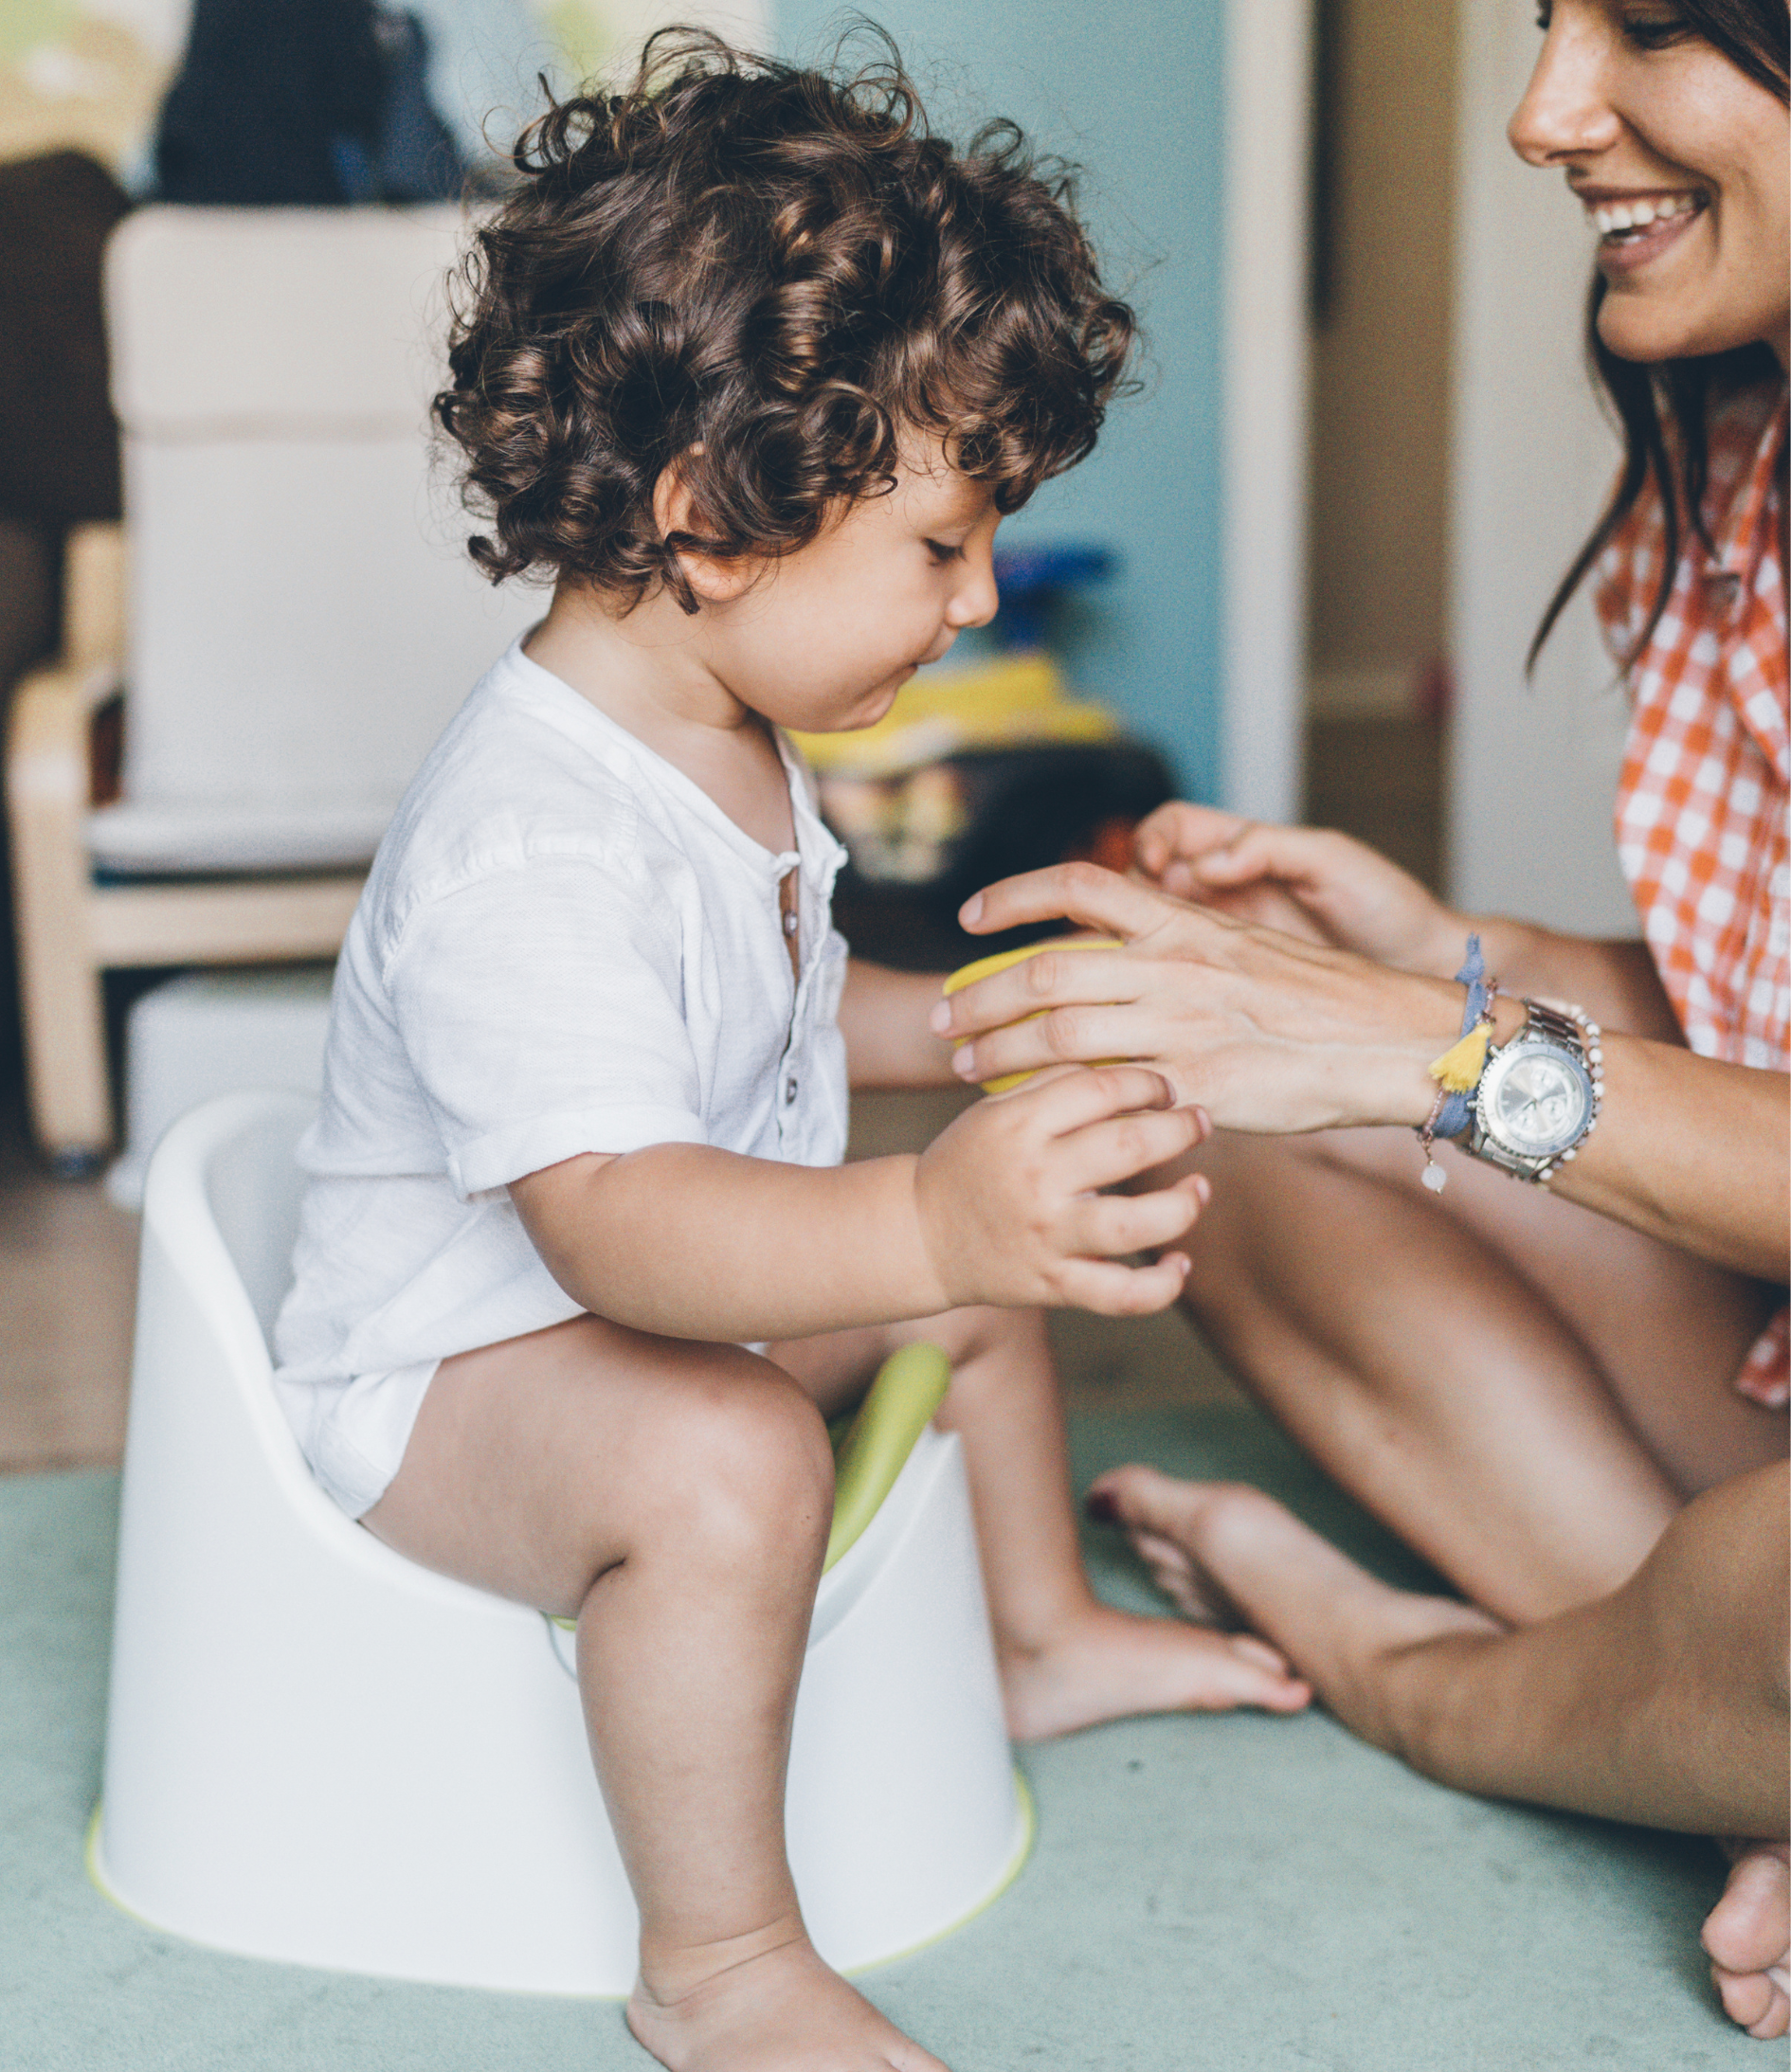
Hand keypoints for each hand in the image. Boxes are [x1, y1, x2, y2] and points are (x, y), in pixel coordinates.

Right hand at [913, 1064, 1208, 1315]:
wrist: (918, 1235)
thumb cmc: (969, 1162)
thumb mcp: (996, 1110)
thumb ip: (1054, 1083)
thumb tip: (1125, 1063)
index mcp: (1019, 1125)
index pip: (1101, 1088)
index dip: (1147, 1082)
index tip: (1164, 1088)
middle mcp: (1036, 1179)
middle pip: (1129, 1146)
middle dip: (1180, 1130)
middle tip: (1198, 1123)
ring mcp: (1046, 1236)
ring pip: (1135, 1225)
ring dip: (1183, 1205)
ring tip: (1199, 1189)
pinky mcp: (1053, 1284)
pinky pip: (1121, 1294)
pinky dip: (1161, 1284)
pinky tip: (1180, 1263)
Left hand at [930, 863, 1465, 1134]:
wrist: (1391, 1041)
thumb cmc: (1321, 1001)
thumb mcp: (1245, 948)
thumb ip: (1179, 948)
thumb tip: (1124, 952)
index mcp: (1184, 923)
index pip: (1078, 886)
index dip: (1012, 897)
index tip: (968, 920)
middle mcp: (1174, 965)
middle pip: (1045, 969)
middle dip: (981, 995)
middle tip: (944, 1017)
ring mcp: (1183, 1025)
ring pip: (1058, 1031)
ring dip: (999, 1049)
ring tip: (966, 1066)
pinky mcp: (1196, 1084)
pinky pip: (1106, 1091)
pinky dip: (1057, 1098)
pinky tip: (1030, 1110)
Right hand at [1133, 802, 1464, 973]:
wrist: (1423, 968)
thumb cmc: (1388, 906)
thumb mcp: (1333, 860)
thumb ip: (1268, 848)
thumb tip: (1207, 861)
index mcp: (1244, 849)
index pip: (1172, 829)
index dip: (1151, 840)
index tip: (1155, 864)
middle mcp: (1225, 890)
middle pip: (1147, 880)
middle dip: (1130, 894)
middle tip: (1140, 919)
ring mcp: (1224, 937)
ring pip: (1154, 930)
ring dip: (1140, 940)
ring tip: (1146, 960)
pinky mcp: (1230, 980)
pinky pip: (1180, 973)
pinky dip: (1162, 978)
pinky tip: (1166, 991)